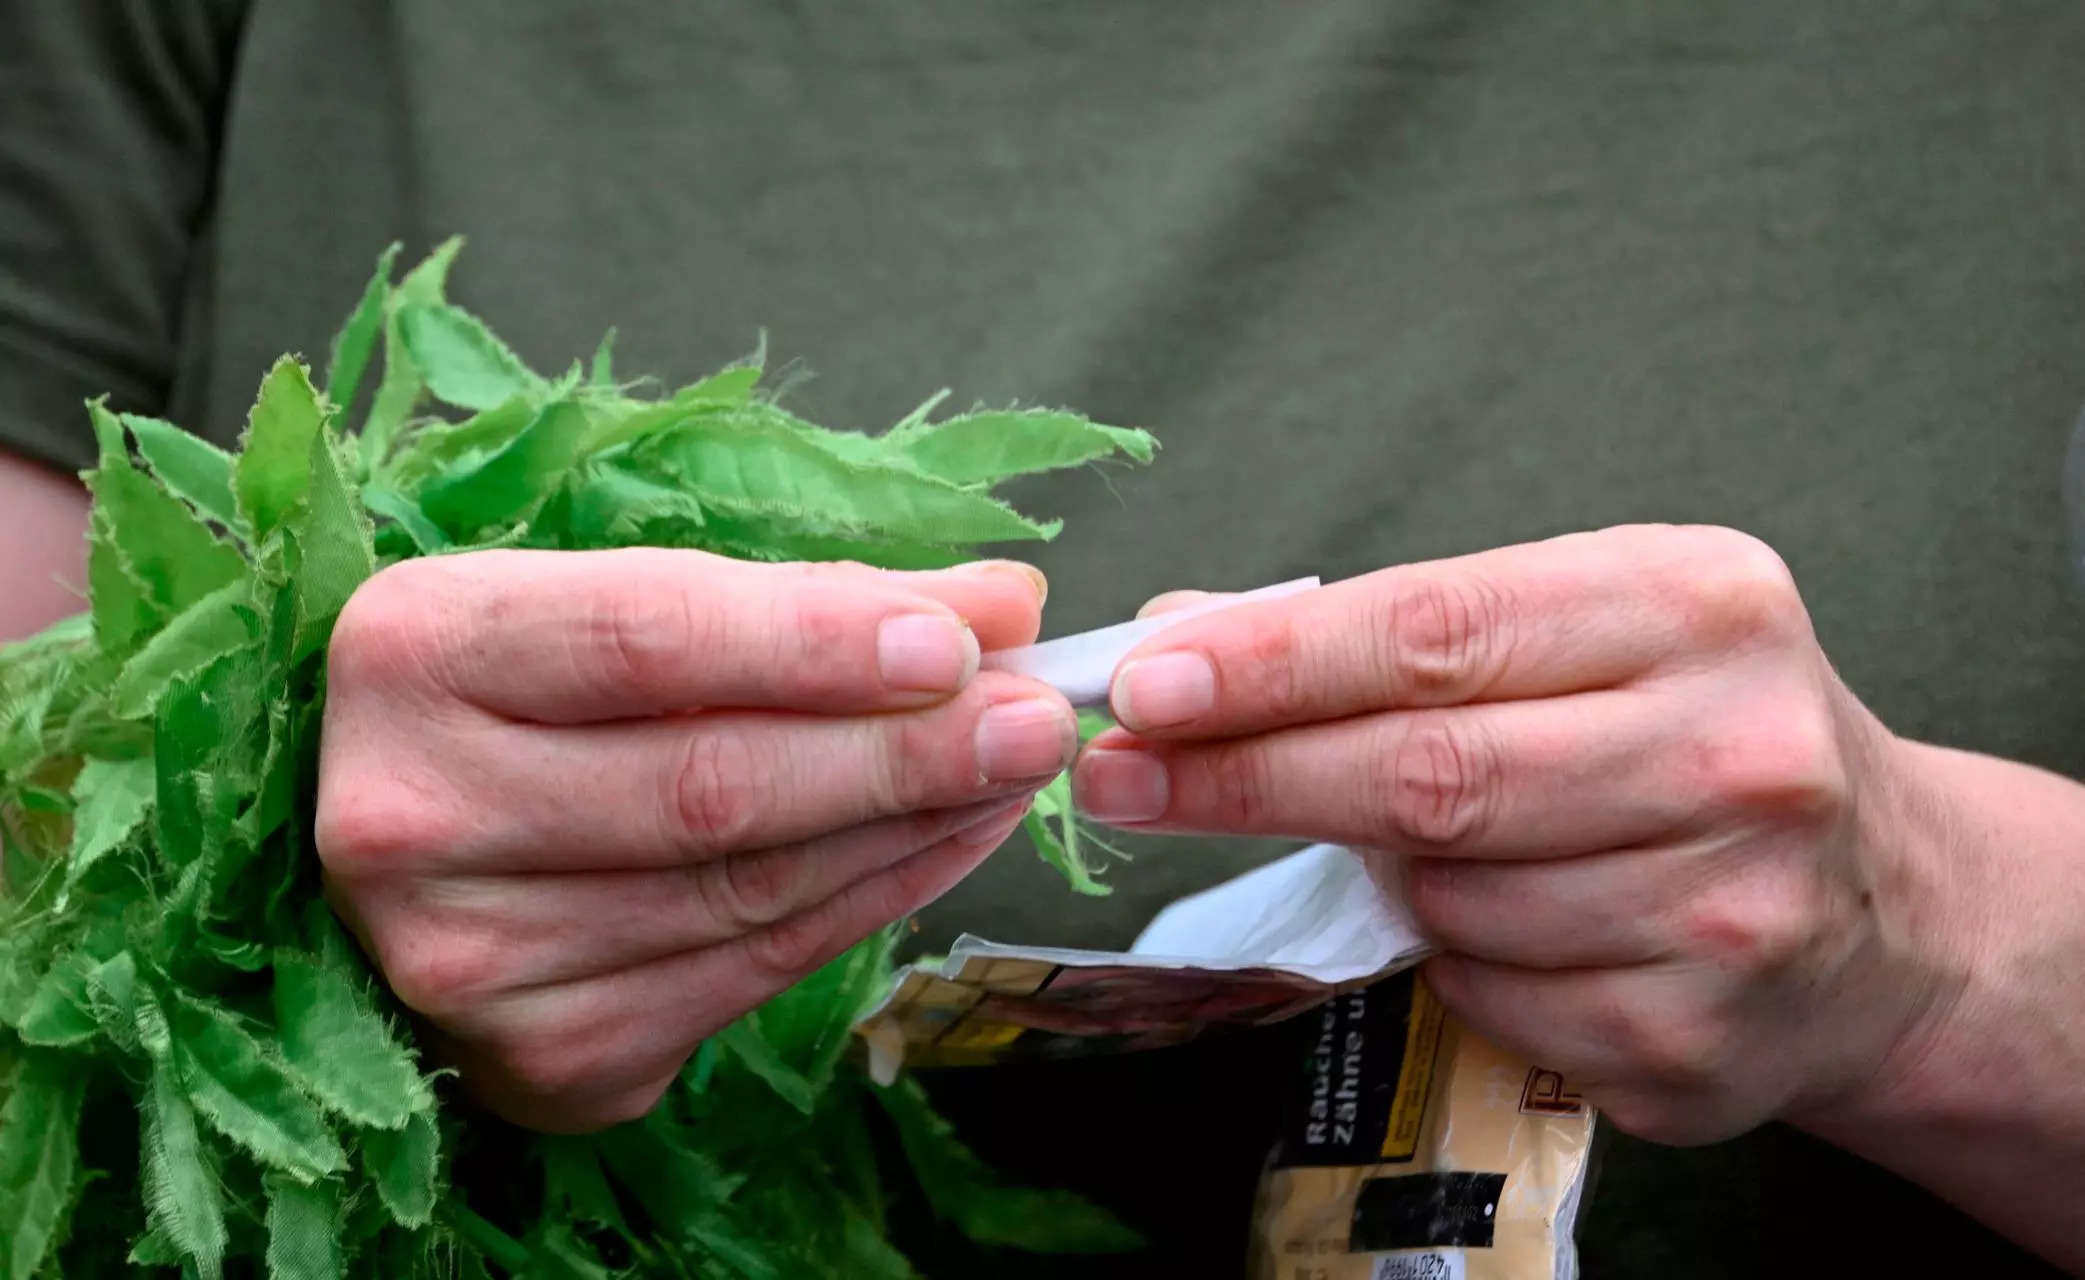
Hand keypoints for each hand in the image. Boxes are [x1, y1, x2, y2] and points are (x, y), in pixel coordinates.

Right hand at [316, 547, 1072, 1132]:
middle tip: (1039, 718)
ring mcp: (474, 955)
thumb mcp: (623, 602)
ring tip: (1014, 771)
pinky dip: (874, 900)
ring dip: (912, 827)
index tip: (962, 643)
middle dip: (903, 752)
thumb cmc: (532, 695)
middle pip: (711, 784)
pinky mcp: (547, 1053)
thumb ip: (801, 601)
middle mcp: (415, 814)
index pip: (648, 641)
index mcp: (417, 652)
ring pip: (751, 888)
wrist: (422, 851)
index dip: (817, 643)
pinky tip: (948, 843)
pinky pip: (757, 969)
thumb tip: (1000, 607)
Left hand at [1073, 525, 1962, 1143]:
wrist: (1889, 909)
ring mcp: (1732, 911)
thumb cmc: (1689, 736)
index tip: (1146, 680)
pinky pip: (1489, 997)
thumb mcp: (1584, 631)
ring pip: (1447, 899)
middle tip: (1116, 771)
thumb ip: (1398, 629)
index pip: (1439, 627)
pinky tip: (1511, 921)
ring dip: (1386, 879)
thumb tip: (1182, 635)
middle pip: (1427, 774)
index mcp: (1698, 604)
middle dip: (1245, 776)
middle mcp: (1736, 752)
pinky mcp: (1701, 1041)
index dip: (1274, 660)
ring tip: (1425, 846)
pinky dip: (1456, 958)